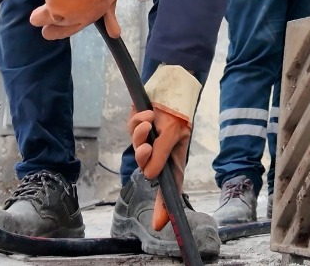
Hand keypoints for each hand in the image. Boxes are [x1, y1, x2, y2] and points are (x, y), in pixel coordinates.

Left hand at [128, 65, 200, 229]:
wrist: (170, 83)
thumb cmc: (178, 110)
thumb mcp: (174, 132)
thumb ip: (160, 154)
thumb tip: (149, 175)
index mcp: (174, 160)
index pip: (170, 189)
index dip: (165, 208)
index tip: (160, 225)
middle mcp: (160, 154)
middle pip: (147, 169)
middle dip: (144, 156)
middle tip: (147, 146)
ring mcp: (148, 142)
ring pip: (136, 148)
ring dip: (140, 134)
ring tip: (150, 120)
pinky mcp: (137, 129)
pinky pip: (132, 130)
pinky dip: (137, 121)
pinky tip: (146, 112)